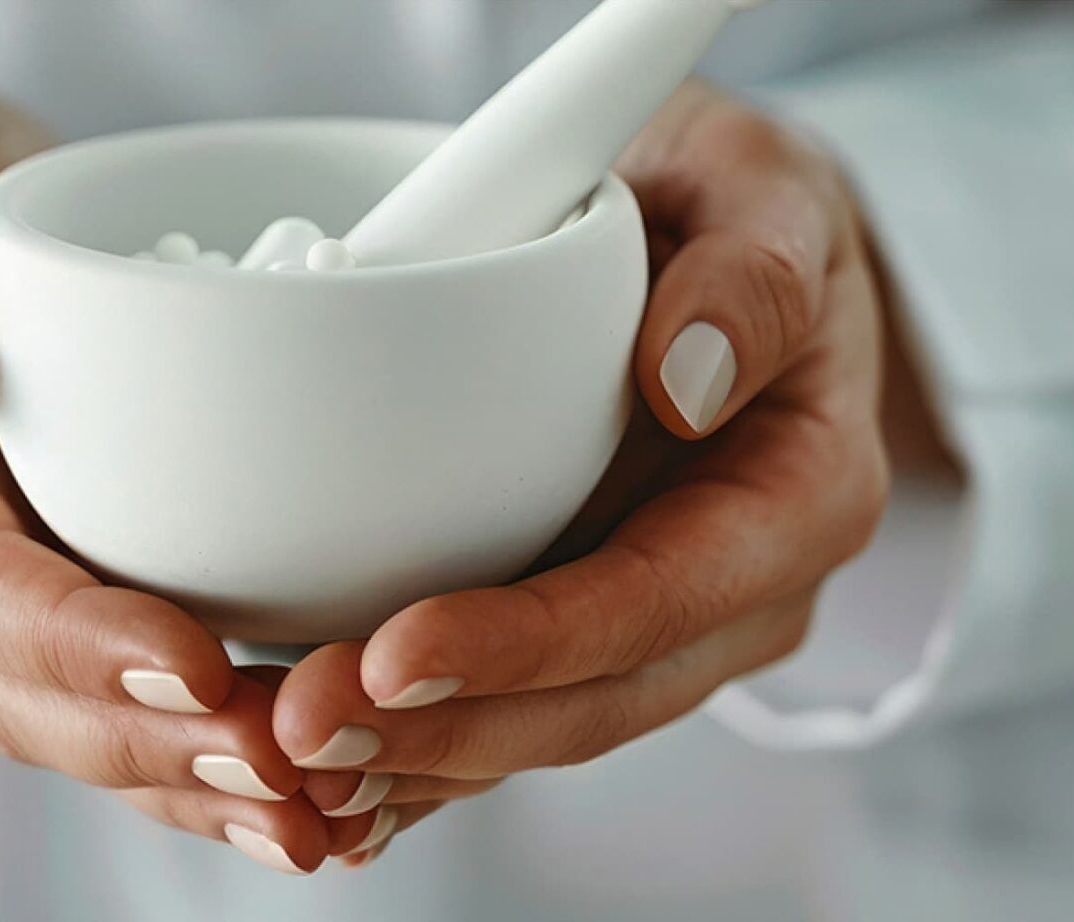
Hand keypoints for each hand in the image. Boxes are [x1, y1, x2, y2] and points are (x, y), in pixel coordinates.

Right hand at [0, 87, 381, 872]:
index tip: (194, 661)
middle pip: (14, 696)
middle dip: (150, 744)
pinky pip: (110, 725)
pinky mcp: (41, 630)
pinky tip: (300, 810)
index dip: (71, 637)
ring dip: (186, 786)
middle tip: (288, 765)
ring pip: (66, 736)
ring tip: (315, 815)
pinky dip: (197, 779)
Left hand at [270, 82, 914, 863]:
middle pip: (590, 700)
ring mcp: (660, 627)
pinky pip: (494, 715)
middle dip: (441, 731)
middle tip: (295, 725)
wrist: (719, 237)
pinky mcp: (580, 632)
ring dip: (403, 761)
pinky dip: (402, 756)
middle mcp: (739, 591)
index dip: (532, 645)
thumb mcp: (765, 186)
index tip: (399, 656)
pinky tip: (301, 773)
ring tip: (272, 751)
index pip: (663, 598)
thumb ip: (751, 271)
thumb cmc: (736, 203)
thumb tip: (685, 377)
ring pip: (532, 729)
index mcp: (802, 495)